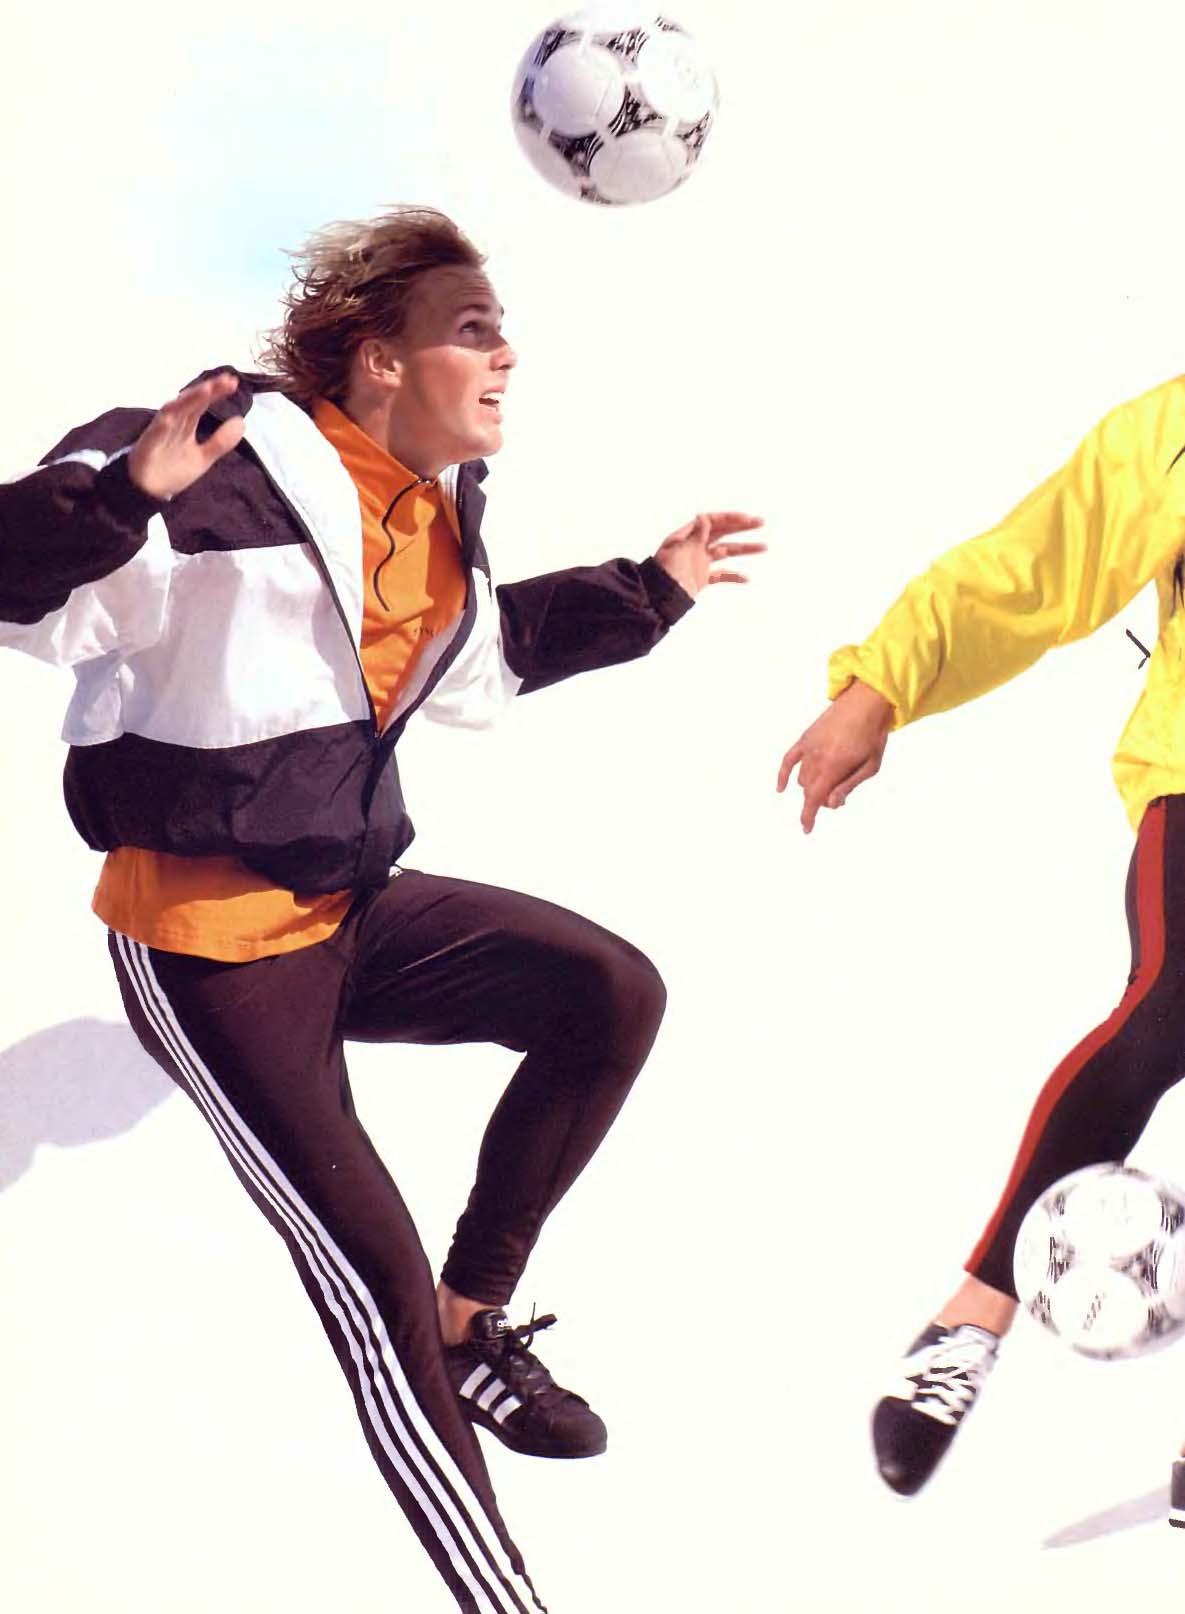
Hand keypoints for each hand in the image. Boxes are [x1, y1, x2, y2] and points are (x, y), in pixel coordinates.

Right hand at [128, 372, 244, 500]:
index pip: (203, 403)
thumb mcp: (204, 458)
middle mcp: (174, 421)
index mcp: (187, 422)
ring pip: (174, 410)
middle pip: (192, 401)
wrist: (148, 490)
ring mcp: (160, 431)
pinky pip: (155, 432)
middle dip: (208, 389)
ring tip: (206, 389)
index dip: (217, 392)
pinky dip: (164, 423)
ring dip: (189, 399)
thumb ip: (221, 441)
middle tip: (227, 380)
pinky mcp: (148, 444)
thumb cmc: (173, 470)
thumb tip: (241, 422)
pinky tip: (173, 418)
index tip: (233, 382)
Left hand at [653, 511, 764, 597]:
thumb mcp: (681, 550)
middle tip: (761, 523)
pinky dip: (733, 576)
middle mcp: (695, 546)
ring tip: (764, 547)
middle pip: (722, 532)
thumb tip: (704, 517)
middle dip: (741, 527)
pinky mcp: (702, 578)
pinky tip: (747, 579)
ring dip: (744, 549)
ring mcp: (700, 562)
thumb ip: (696, 535)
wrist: (658, 598)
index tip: (746, 519)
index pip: (712, 521)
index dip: (730, 518)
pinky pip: (721, 575)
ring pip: (726, 552)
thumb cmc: (665, 572)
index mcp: (688, 536)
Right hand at [776, 680, 893, 832]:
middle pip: (810, 790)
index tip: (806, 829)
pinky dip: (784, 775)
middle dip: (821, 800)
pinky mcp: (806, 738)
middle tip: (838, 797)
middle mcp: (817, 757)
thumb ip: (849, 786)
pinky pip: (789, 759)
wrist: (866, 703)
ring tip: (829, 784)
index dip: (808, 816)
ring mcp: (809, 747)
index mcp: (834, 766)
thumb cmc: (873, 735)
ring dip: (812, 788)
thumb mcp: (870, 766)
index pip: (814, 798)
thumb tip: (832, 803)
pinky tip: (781, 788)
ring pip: (802, 778)